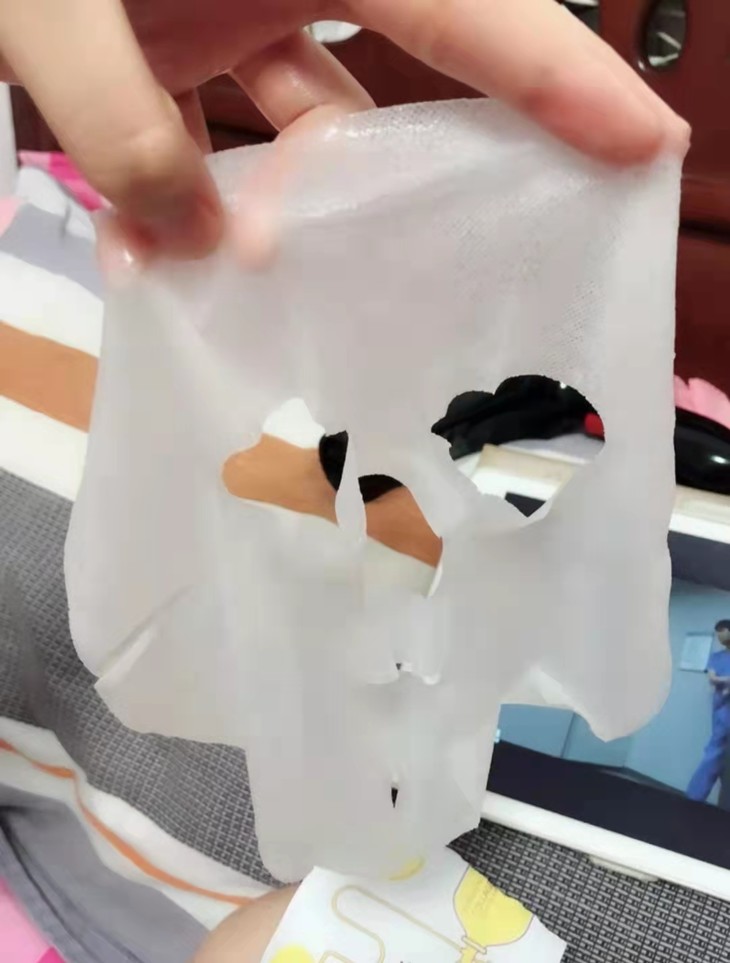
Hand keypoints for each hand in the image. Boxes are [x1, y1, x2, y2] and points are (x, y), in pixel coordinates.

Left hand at [0, 0, 688, 259]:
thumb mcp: (56, 12)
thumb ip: (123, 130)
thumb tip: (197, 249)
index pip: (465, 11)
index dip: (562, 78)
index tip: (647, 143)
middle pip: (406, 78)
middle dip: (428, 171)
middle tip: (474, 255)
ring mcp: (235, 14)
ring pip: (308, 124)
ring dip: (291, 209)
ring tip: (282, 285)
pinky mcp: (182, 48)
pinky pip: (220, 132)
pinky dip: (197, 193)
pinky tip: (167, 251)